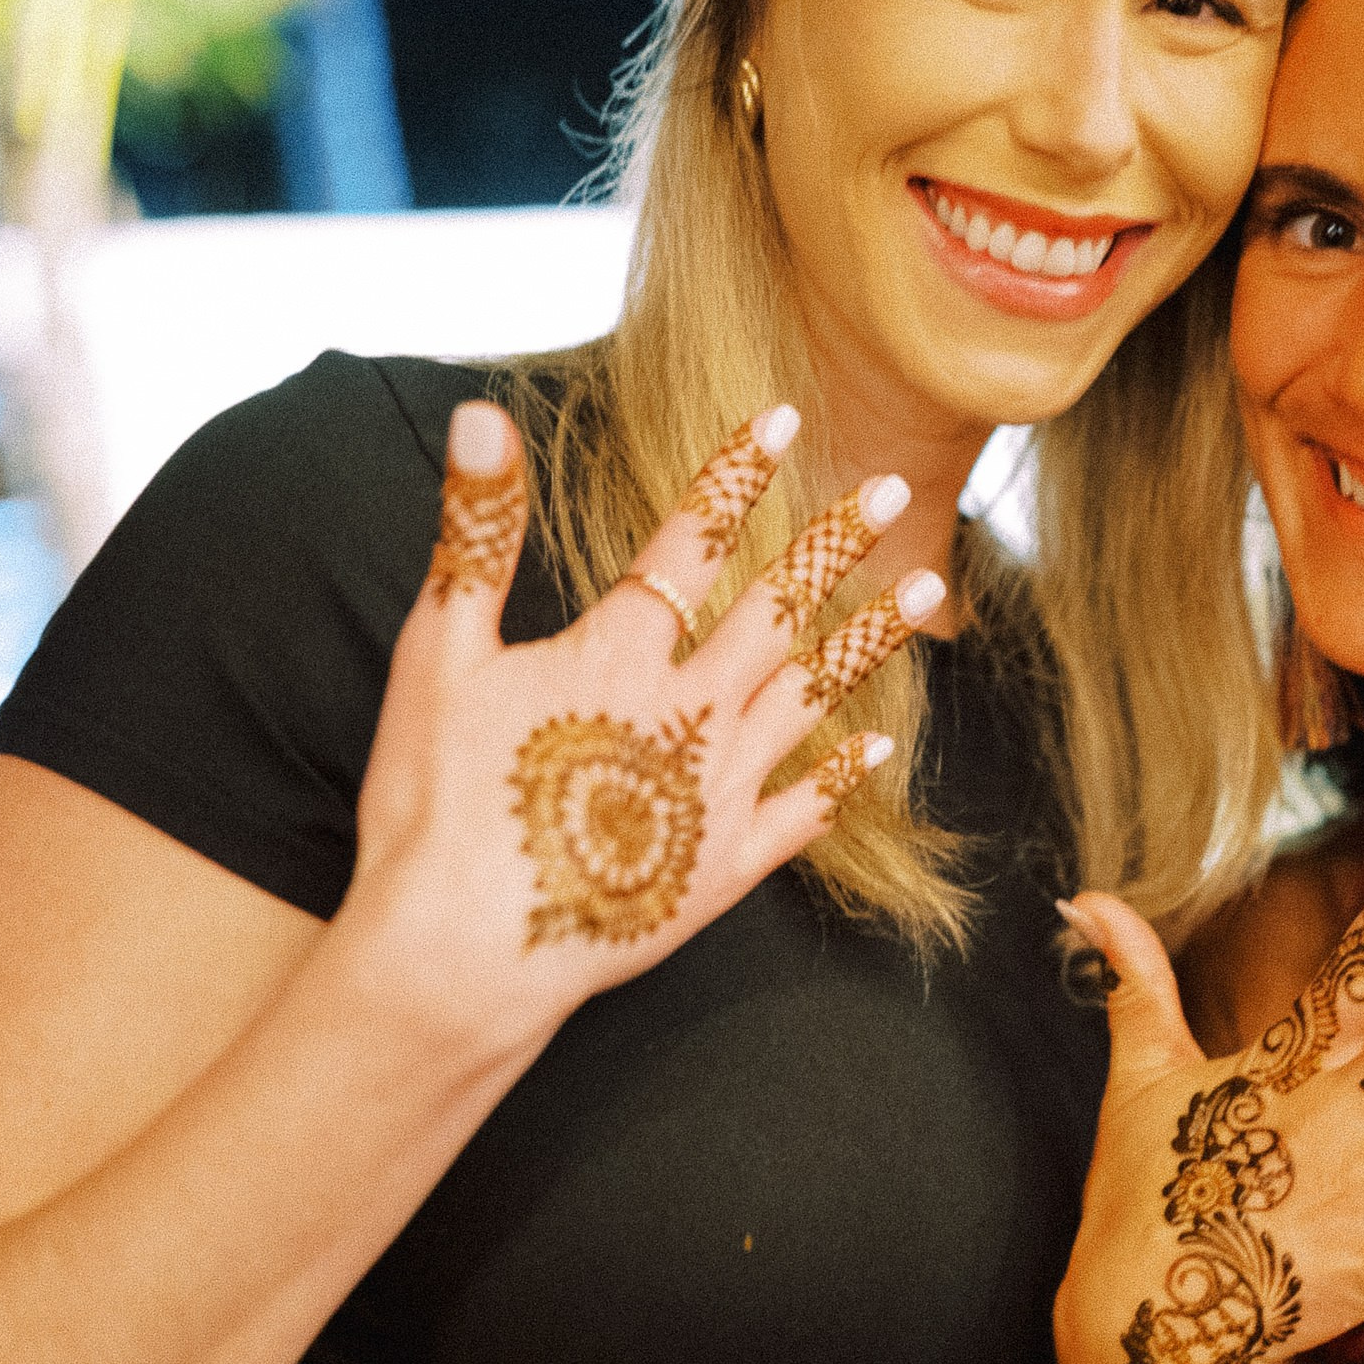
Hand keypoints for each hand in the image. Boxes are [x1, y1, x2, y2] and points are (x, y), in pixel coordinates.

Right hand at [349, 397, 940, 1063]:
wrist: (466, 950)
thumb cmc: (437, 805)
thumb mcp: (436, 654)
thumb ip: (475, 534)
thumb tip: (484, 413)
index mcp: (616, 657)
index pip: (689, 544)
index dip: (735, 476)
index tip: (785, 417)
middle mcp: (687, 715)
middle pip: (776, 611)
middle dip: (836, 545)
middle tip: (893, 493)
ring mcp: (715, 796)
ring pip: (811, 698)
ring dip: (868, 640)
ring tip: (927, 591)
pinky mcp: (721, 871)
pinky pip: (800, 816)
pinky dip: (840, 778)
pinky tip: (877, 749)